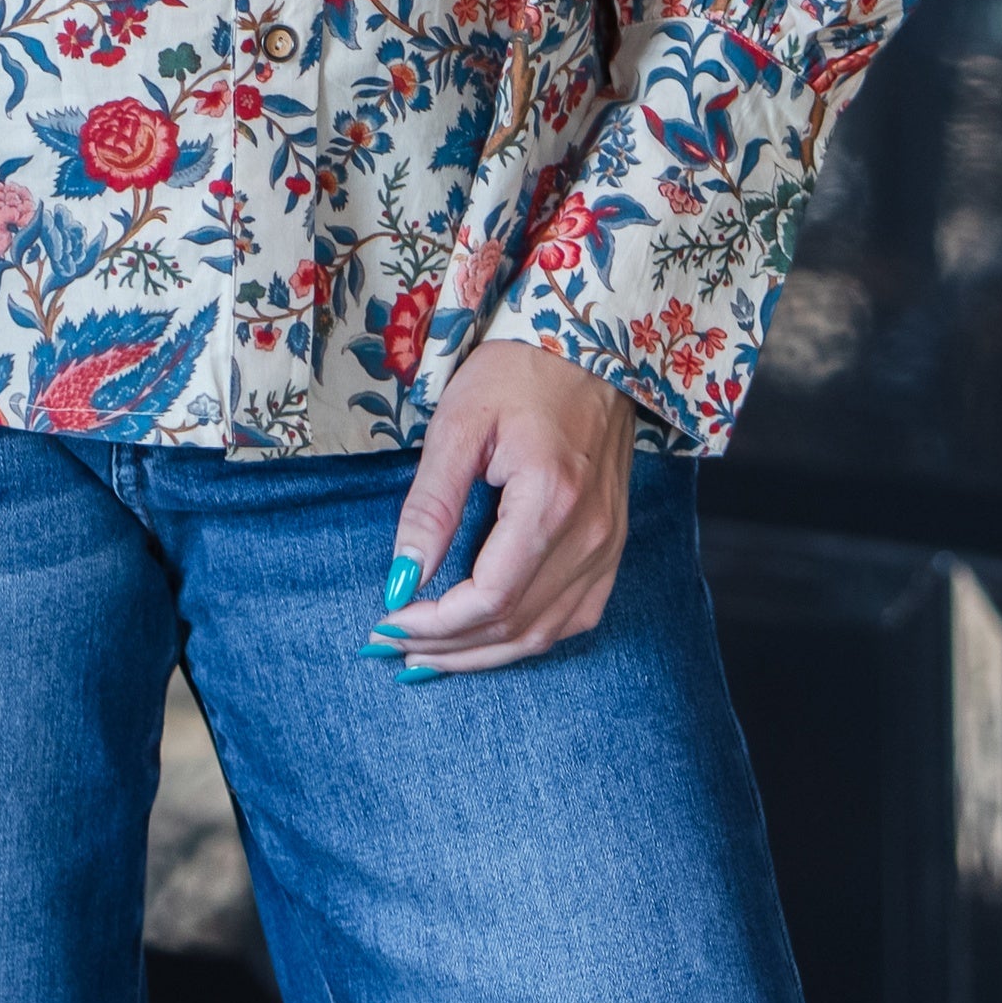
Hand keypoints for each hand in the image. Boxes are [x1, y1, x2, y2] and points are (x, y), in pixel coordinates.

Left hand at [373, 339, 636, 675]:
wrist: (589, 345)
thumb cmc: (518, 371)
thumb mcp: (458, 425)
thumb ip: (430, 506)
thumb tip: (400, 580)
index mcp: (551, 501)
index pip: (489, 599)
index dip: (434, 625)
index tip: (387, 624)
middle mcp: (590, 534)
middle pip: (515, 627)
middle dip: (449, 648)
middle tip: (392, 650)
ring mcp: (609, 543)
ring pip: (545, 633)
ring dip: (484, 654)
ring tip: (428, 657)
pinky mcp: (614, 542)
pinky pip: (574, 616)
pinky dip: (527, 637)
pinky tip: (488, 638)